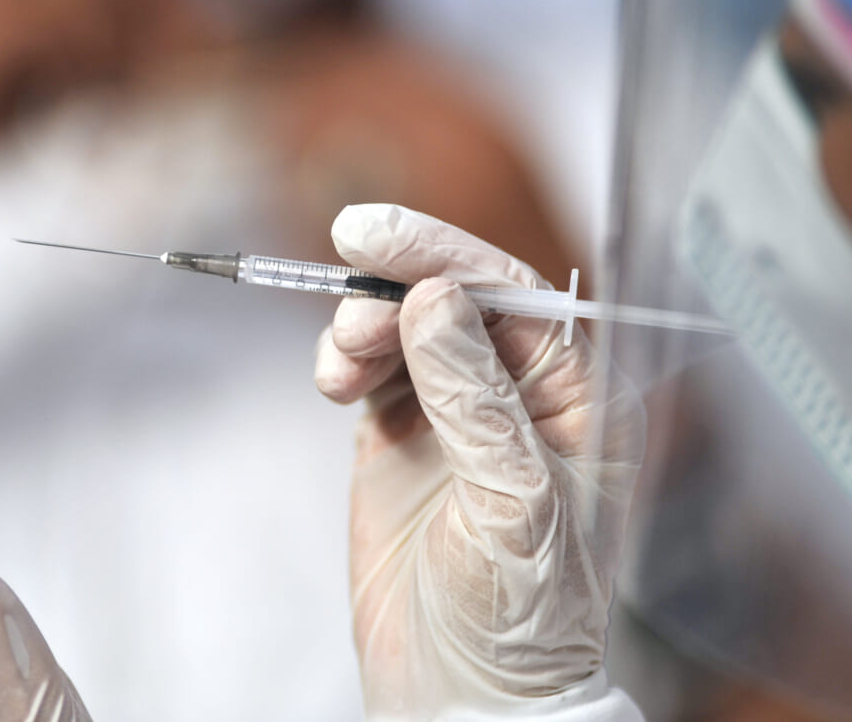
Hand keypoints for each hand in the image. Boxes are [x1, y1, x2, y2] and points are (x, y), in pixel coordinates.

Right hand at [314, 205, 644, 717]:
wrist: (458, 694)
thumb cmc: (517, 617)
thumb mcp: (509, 502)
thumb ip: (473, 397)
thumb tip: (435, 299)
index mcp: (575, 401)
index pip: (514, 299)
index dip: (447, 254)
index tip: (379, 235)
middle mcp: (515, 395)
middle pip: (455, 297)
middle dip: (399, 273)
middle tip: (346, 250)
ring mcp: (452, 413)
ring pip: (404, 325)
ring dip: (364, 321)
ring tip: (343, 359)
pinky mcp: (399, 436)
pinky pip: (371, 368)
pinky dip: (344, 359)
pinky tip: (334, 380)